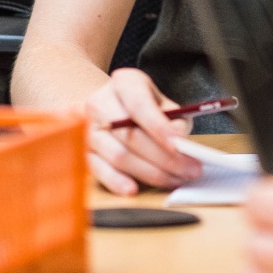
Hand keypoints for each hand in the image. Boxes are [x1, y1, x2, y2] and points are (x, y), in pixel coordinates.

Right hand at [83, 68, 201, 195]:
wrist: (107, 107)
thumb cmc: (142, 107)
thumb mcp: (162, 103)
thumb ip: (175, 119)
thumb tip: (180, 142)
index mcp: (124, 83)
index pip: (139, 104)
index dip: (159, 127)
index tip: (180, 145)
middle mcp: (100, 102)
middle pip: (130, 134)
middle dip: (164, 157)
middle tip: (189, 170)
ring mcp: (88, 129)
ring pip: (118, 155)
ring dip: (150, 173)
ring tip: (174, 179)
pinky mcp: (83, 152)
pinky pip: (99, 170)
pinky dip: (117, 182)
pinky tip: (135, 189)